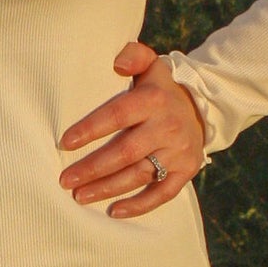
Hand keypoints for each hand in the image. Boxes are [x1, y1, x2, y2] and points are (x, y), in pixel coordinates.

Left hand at [59, 41, 207, 216]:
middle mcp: (167, 126)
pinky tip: (113, 211)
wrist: (202, 107)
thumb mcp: (151, 65)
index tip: (64, 142)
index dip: (90, 129)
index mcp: (153, 100)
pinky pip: (162, 193)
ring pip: (138, 175)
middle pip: (124, 152)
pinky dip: (138, 206)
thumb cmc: (160, 88)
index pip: (117, 115)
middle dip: (92, 168)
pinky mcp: (186, 171)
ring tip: (79, 196)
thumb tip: (117, 62)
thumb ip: (133, 56)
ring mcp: (178, 151)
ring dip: (107, 189)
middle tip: (65, 180)